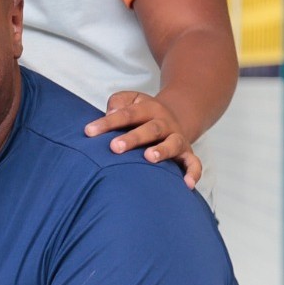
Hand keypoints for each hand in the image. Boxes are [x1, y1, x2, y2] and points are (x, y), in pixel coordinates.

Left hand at [84, 91, 202, 187]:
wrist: (175, 116)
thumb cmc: (143, 113)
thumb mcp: (131, 100)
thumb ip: (118, 102)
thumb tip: (110, 112)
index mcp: (148, 108)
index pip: (126, 114)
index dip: (107, 123)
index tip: (89, 132)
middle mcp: (164, 123)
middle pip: (150, 128)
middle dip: (133, 138)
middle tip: (115, 147)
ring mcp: (176, 138)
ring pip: (172, 143)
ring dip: (162, 150)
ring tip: (148, 158)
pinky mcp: (187, 153)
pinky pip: (194, 163)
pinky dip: (193, 172)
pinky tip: (187, 184)